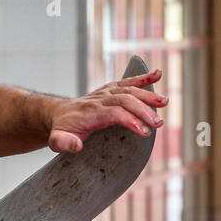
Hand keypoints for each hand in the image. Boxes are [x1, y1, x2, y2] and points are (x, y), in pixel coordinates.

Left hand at [47, 68, 165, 153]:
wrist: (58, 114)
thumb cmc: (61, 130)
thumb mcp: (56, 140)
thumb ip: (63, 143)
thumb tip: (76, 146)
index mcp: (90, 112)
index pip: (113, 113)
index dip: (130, 120)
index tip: (144, 131)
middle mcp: (99, 99)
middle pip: (125, 100)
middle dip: (143, 110)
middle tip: (158, 123)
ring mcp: (106, 93)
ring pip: (129, 90)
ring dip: (147, 94)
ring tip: (164, 102)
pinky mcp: (111, 89)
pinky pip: (127, 82)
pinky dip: (142, 78)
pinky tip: (157, 74)